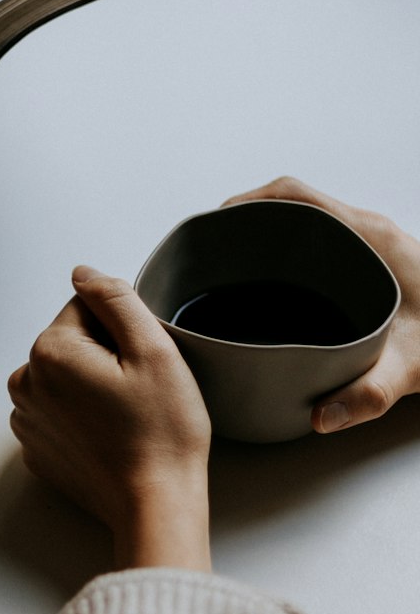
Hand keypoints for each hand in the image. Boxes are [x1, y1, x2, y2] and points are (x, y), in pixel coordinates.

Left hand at [8, 267, 211, 569]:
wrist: (155, 505)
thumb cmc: (162, 433)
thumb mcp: (153, 349)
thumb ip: (115, 298)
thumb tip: (83, 274)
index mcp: (49, 352)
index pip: (86, 308)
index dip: (123, 330)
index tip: (140, 363)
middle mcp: (25, 383)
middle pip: (73, 343)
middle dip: (105, 357)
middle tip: (138, 392)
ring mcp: (26, 420)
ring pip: (66, 377)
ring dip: (92, 386)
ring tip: (126, 416)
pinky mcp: (37, 449)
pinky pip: (60, 412)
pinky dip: (83, 417)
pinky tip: (111, 436)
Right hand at [223, 177, 419, 433]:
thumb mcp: (412, 369)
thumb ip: (367, 394)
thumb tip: (318, 416)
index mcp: (368, 237)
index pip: (293, 196)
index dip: (246, 203)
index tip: (215, 223)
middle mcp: (368, 231)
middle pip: (292, 203)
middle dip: (247, 221)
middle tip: (214, 250)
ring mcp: (373, 241)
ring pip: (307, 219)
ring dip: (270, 234)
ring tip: (234, 266)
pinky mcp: (376, 257)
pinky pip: (322, 238)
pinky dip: (292, 249)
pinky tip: (278, 285)